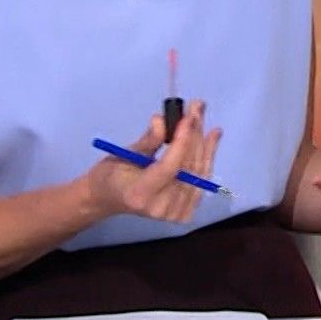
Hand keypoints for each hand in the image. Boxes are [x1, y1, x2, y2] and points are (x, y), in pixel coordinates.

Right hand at [81, 99, 220, 223]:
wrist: (108, 199)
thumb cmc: (111, 174)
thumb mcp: (123, 154)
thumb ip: (148, 140)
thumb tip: (162, 120)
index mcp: (140, 194)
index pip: (168, 167)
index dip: (181, 141)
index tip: (188, 117)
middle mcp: (160, 207)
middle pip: (187, 168)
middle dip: (194, 134)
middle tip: (197, 106)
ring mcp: (174, 213)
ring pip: (198, 172)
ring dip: (204, 141)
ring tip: (203, 116)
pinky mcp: (184, 212)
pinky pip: (201, 179)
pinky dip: (207, 156)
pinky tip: (212, 136)